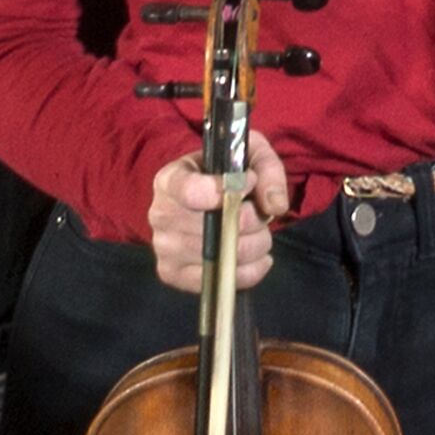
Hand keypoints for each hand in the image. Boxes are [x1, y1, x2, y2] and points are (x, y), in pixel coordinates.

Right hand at [148, 125, 297, 293]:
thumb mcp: (250, 154)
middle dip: (255, 220)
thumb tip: (275, 206)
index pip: (192, 192)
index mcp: (169, 180)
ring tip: (258, 232)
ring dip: (257, 245)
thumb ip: (268, 171)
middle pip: (220, 227)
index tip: (249, 182)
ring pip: (226, 256)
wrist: (201, 197)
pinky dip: (250, 272)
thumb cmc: (225, 172)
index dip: (229, 190)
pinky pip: (221, 281)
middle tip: (259, 212)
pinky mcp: (172, 274)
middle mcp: (160, 215)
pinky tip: (258, 257)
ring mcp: (164, 248)